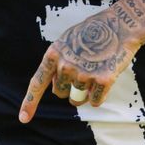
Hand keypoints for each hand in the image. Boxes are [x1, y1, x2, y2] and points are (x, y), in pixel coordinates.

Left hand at [18, 9, 139, 122]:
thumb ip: (58, 62)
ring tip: (94, 70)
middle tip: (81, 70)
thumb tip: (55, 86)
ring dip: (85, 91)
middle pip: (60, 93)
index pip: (37, 83)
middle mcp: (66, 66)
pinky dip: (99, 95)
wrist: (120, 24)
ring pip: (77, 99)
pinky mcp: (103, 80)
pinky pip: (95, 101)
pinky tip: (105, 77)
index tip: (23, 119)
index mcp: (54, 54)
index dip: (29, 102)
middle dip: (68, 88)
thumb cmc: (92, 32)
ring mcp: (84, 74)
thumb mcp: (67, 41)